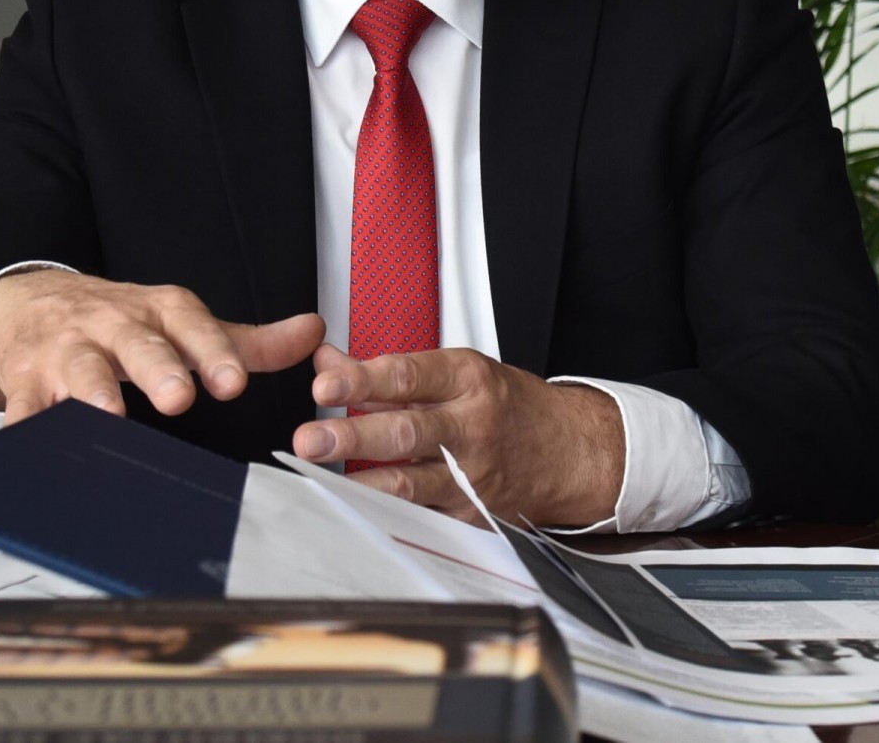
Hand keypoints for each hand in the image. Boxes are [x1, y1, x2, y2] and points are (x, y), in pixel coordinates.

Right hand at [0, 269, 324, 423]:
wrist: (31, 303)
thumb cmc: (119, 322)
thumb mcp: (181, 323)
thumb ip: (247, 341)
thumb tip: (315, 333)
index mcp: (158, 312)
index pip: (191, 325)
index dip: (213, 352)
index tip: (234, 381)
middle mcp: (113, 326)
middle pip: (137, 345)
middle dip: (158, 368)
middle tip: (178, 397)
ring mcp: (66, 351)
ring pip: (80, 371)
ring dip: (93, 394)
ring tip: (108, 417)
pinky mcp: (26, 380)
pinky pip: (25, 406)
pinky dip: (27, 428)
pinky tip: (34, 449)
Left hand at [292, 346, 624, 526]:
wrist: (569, 450)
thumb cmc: (509, 406)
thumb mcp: (457, 373)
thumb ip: (388, 373)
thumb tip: (328, 362)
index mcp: (467, 380)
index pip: (406, 376)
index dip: (362, 380)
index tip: (324, 383)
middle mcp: (470, 426)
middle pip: (406, 431)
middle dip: (353, 436)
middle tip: (309, 439)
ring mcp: (472, 474)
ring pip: (412, 481)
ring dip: (361, 482)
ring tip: (322, 482)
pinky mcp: (471, 513)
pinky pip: (423, 516)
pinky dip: (387, 516)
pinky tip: (355, 515)